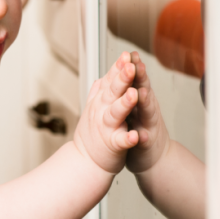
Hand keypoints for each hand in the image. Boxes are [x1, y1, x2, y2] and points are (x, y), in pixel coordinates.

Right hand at [73, 51, 138, 173]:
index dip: (118, 67)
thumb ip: (98, 93)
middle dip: (122, 78)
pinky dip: (127, 138)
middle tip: (130, 66)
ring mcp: (106, 128)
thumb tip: (100, 78)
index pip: (110, 80)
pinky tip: (135, 136)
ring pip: (115, 113)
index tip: (127, 54)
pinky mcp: (112, 145)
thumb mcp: (93, 110)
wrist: (85, 163)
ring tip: (133, 95)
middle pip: (112, 92)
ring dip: (124, 104)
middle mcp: (101, 112)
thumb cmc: (92, 137)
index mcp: (101, 102)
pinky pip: (120, 141)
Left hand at [125, 52, 170, 173]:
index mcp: (140, 101)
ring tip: (141, 93)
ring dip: (145, 103)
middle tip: (136, 64)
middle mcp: (147, 111)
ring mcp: (148, 127)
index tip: (128, 53)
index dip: (132, 67)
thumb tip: (125, 67)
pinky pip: (144, 140)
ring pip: (147, 113)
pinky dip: (143, 137)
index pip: (136, 80)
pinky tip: (142, 135)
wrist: (153, 159)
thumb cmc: (141, 131)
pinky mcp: (147, 144)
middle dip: (140, 78)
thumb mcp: (136, 106)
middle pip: (144, 90)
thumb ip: (132, 88)